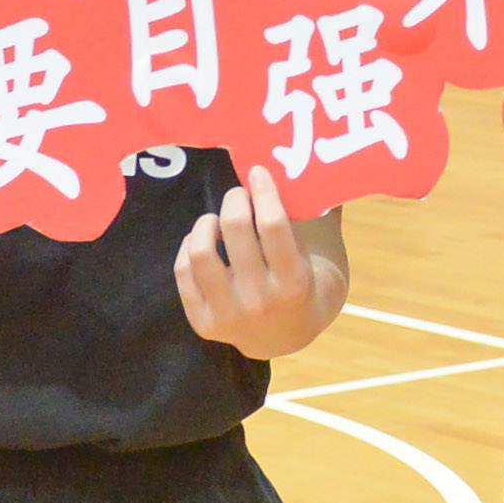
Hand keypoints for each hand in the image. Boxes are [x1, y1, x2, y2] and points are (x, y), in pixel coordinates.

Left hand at [173, 171, 333, 357]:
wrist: (286, 339)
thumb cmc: (305, 283)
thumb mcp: (320, 257)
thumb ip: (314, 215)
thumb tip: (311, 163)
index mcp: (294, 283)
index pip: (273, 225)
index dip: (263, 190)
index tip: (257, 171)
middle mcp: (259, 301)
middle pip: (235, 230)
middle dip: (235, 199)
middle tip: (239, 193)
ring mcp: (227, 315)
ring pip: (200, 252)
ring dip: (207, 223)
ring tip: (217, 219)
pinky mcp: (202, 322)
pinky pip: (183, 272)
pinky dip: (190, 246)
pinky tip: (204, 239)